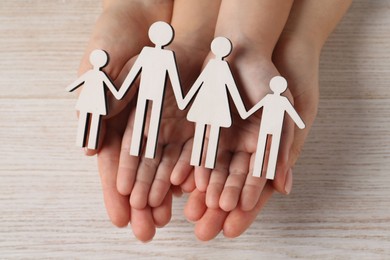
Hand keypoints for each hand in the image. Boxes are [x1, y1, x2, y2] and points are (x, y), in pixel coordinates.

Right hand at [115, 0, 220, 210]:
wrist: (150, 18)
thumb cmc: (116, 41)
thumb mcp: (99, 71)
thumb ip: (95, 109)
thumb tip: (90, 152)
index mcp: (116, 122)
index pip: (117, 166)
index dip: (118, 193)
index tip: (122, 219)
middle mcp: (142, 128)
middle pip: (144, 173)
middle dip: (146, 203)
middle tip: (148, 231)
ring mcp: (166, 124)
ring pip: (169, 165)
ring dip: (169, 194)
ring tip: (172, 219)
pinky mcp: (189, 116)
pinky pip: (191, 146)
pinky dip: (192, 168)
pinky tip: (192, 190)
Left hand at [177, 0, 351, 239]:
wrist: (239, 51)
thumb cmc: (266, 81)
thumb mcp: (281, 112)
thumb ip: (280, 150)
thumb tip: (283, 188)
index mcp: (258, 148)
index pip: (251, 181)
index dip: (244, 199)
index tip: (235, 219)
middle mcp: (236, 148)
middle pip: (225, 181)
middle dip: (216, 203)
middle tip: (206, 230)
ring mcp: (215, 138)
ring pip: (204, 169)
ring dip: (198, 191)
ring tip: (190, 211)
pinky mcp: (196, 127)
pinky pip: (188, 149)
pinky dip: (182, 165)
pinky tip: (179, 182)